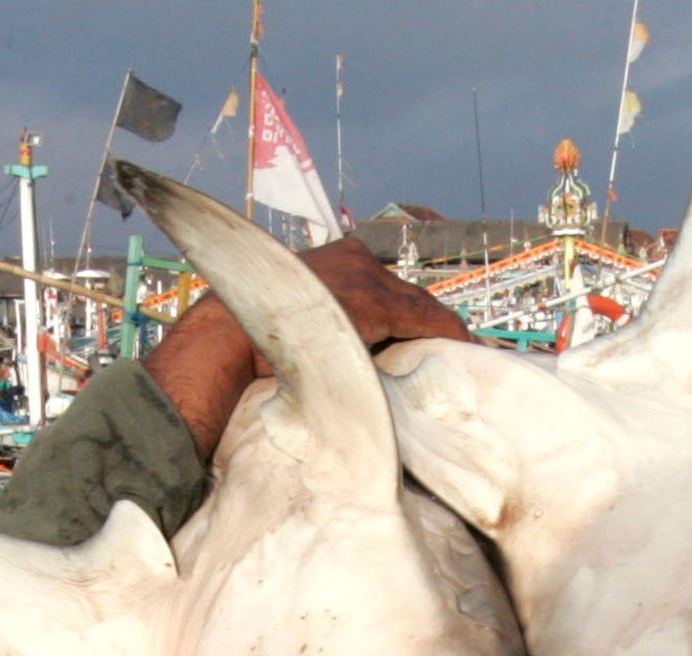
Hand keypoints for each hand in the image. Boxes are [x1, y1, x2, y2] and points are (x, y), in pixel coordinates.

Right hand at [145, 237, 467, 460]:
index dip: (410, 314)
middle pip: (407, 295)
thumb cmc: (252, 341)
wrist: (228, 338)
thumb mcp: (298, 325)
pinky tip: (463, 348)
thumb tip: (348, 359)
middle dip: (428, 324)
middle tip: (450, 351)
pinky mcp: (375, 301)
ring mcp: (365, 277)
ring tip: (461, 355)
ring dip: (439, 332)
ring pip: (419, 306)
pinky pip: (424, 317)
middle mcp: (353, 260)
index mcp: (335, 261)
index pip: (387, 288)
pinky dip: (446, 333)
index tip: (425, 336)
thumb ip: (329, 330)